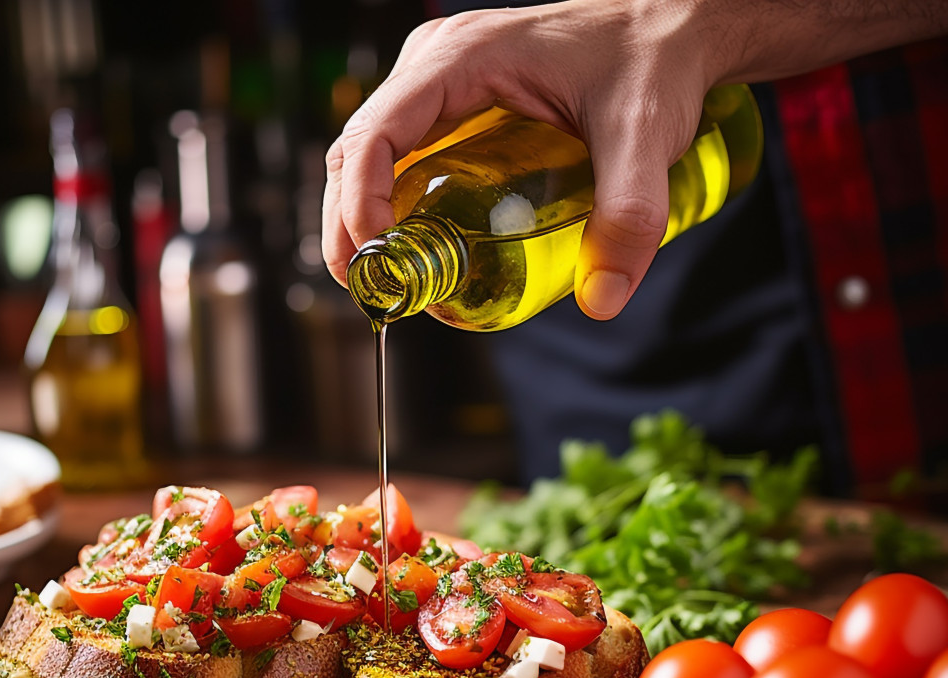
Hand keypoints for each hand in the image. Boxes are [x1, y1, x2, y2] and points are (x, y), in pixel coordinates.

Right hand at [323, 0, 947, 319]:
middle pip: (358, 152)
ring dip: (367, 223)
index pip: (377, 132)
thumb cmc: (651, 63)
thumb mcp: (643, 136)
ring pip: (372, 159)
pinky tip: (418, 251)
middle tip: (373, 292)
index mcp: (462, 59)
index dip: (360, 201)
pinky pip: (403, 160)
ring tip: (393, 283)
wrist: (670, 32)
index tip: (377, 258)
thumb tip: (602, 300)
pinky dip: (394, 209)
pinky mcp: (456, 110)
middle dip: (352, 227)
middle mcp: (438, 68)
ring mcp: (441, 88)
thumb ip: (629, 215)